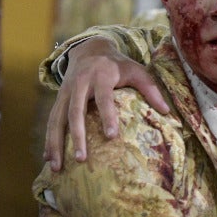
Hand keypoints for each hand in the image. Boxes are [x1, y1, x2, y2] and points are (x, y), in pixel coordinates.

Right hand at [44, 38, 168, 168]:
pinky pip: (51, 121)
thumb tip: (167, 111)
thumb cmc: (117, 64)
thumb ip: (150, 88)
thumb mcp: (136, 70)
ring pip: (57, 118)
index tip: (112, 136)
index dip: (107, 115)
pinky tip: (49, 159)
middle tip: (81, 159)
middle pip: (75, 111)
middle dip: (77, 136)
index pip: (104, 97)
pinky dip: (49, 139)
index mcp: (100, 75)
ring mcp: (65, 92)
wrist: (89, 49)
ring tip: (57, 167)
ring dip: (55, 143)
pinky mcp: (58, 99)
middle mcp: (79, 84)